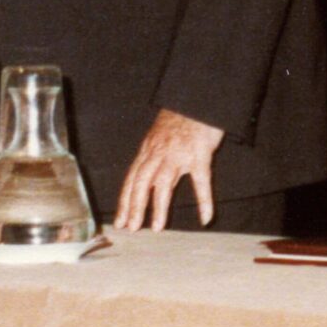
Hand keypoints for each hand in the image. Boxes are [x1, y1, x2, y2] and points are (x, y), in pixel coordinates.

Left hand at [114, 109, 225, 230]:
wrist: (197, 98)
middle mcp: (159, 153)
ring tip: (157, 227)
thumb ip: (152, 155)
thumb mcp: (158, 136)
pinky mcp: (200, 154)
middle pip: (141, 183)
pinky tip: (206, 217)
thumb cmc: (180, 117)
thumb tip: (145, 176)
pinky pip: (201, 181)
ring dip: (159, 207)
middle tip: (131, 228)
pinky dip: (204, 201)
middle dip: (135, 206)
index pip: (132, 179)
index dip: (125, 201)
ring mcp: (179, 154)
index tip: (120, 220)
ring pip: (164, 183)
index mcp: (148, 150)